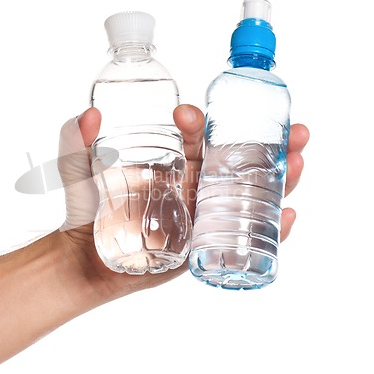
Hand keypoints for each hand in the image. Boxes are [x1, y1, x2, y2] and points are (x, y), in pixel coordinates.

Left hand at [57, 105, 308, 300]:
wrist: (86, 259)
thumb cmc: (86, 213)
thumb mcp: (79, 172)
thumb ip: (76, 142)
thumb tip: (89, 113)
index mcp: (173, 163)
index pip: (199, 138)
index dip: (205, 122)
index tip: (191, 114)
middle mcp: (194, 185)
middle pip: (238, 160)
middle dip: (268, 144)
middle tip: (293, 131)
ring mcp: (203, 213)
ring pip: (249, 191)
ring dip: (280, 177)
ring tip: (297, 162)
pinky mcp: (205, 243)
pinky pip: (242, 231)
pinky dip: (268, 224)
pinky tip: (285, 213)